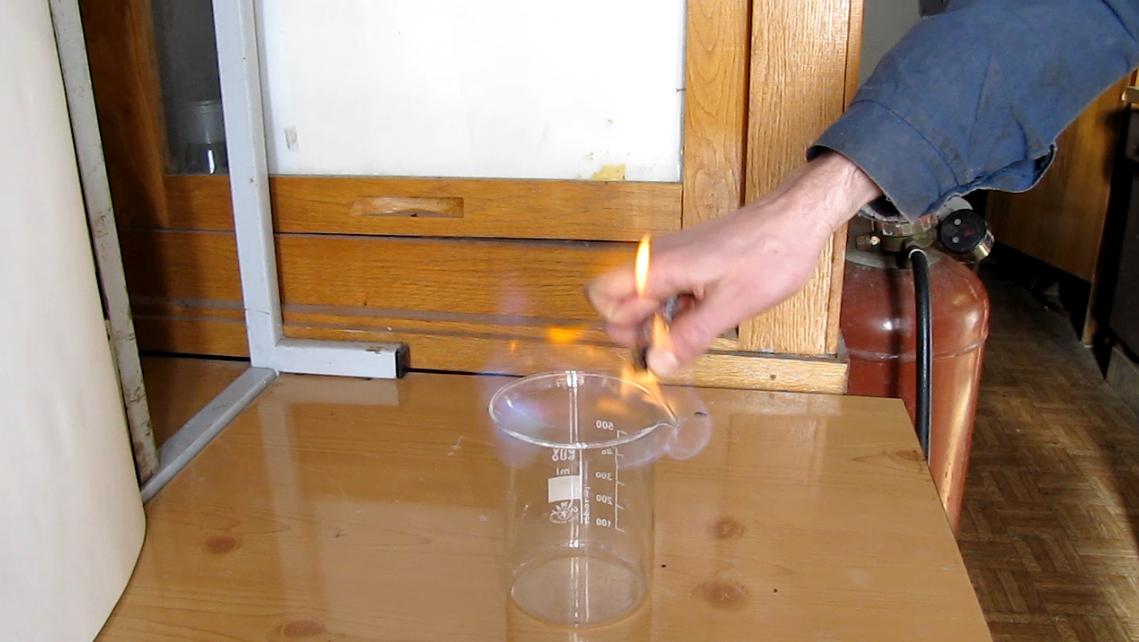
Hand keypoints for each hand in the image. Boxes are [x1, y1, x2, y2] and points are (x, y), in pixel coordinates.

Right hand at [587, 152, 879, 376]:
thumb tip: (656, 365)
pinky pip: (665, 291)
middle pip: (617, 299)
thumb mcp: (732, 305)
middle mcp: (657, 259)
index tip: (653, 342)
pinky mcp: (688, 261)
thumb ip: (690, 336)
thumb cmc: (770, 255)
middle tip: (672, 344)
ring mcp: (672, 259)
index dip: (621, 327)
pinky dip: (675, 310)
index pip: (603, 296)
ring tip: (693, 334)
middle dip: (636, 328)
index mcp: (660, 266)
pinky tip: (703, 319)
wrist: (794, 218)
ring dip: (657, 322)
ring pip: (641, 297)